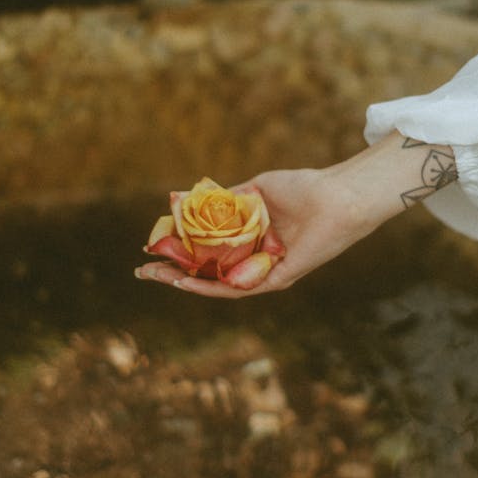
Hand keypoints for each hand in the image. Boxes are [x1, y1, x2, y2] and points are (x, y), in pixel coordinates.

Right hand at [134, 164, 384, 297]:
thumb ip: (226, 201)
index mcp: (249, 240)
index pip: (207, 251)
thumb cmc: (302, 188)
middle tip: (142, 269)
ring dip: (184, 283)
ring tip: (156, 277)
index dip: (178, 251)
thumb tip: (188, 201)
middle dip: (172, 272)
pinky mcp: (275, 281)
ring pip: (216, 285)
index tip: (151, 244)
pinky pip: (238, 289)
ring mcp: (263, 273)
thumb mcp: (255, 189)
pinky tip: (186, 282)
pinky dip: (210, 287)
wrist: (335, 197)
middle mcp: (254, 260)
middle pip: (206, 272)